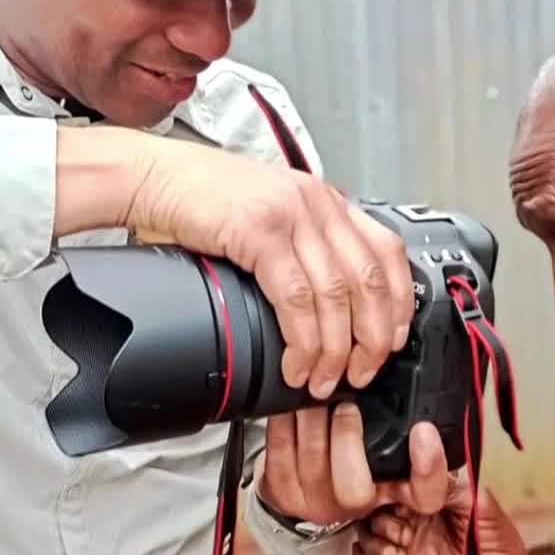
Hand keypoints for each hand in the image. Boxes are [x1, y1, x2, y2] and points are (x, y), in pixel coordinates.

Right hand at [55, 128, 413, 398]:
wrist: (156, 176)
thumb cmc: (205, 199)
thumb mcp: (270, 216)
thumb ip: (303, 247)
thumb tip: (326, 306)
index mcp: (326, 201)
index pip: (387, 253)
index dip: (398, 304)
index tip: (393, 340)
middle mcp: (317, 204)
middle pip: (370, 281)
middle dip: (372, 338)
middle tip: (362, 372)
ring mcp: (290, 216)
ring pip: (337, 295)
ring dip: (336, 348)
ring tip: (324, 378)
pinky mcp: (260, 232)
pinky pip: (297, 297)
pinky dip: (303, 338)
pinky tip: (296, 360)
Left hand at [257, 406, 449, 524]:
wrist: (308, 481)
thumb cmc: (354, 454)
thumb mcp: (390, 446)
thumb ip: (403, 426)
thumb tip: (404, 386)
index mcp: (396, 494)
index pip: (426, 495)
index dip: (429, 467)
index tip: (424, 431)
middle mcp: (358, 507)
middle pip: (354, 490)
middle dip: (346, 437)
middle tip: (346, 403)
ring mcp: (318, 505)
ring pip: (311, 464)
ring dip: (311, 420)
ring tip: (314, 393)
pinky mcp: (283, 494)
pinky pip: (279, 454)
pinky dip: (282, 423)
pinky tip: (288, 405)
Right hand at [353, 481, 549, 554]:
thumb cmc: (500, 544)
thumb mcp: (481, 507)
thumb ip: (449, 484)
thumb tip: (425, 447)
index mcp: (434, 488)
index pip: (397, 476)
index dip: (388, 487)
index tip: (398, 502)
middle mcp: (415, 507)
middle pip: (374, 501)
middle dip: (380, 517)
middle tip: (403, 534)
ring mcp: (407, 533)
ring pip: (368, 528)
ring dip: (376, 541)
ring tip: (399, 552)